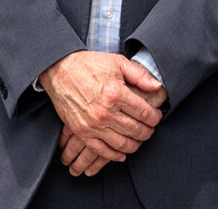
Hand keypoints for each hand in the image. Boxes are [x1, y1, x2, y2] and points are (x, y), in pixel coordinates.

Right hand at [40, 51, 163, 174]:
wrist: (60, 71)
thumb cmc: (90, 65)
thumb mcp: (118, 62)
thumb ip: (140, 75)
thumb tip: (157, 86)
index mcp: (116, 94)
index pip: (144, 113)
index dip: (155, 117)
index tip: (157, 117)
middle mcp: (106, 112)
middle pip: (135, 130)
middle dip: (147, 132)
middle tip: (150, 129)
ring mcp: (93, 125)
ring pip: (122, 143)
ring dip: (135, 145)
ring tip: (139, 139)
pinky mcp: (82, 132)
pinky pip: (101, 151)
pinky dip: (114, 155)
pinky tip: (122, 153)